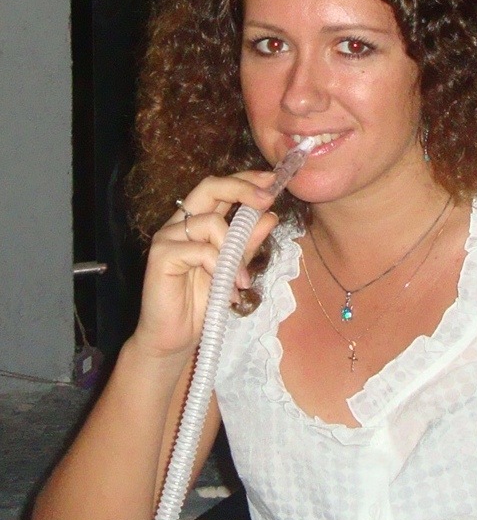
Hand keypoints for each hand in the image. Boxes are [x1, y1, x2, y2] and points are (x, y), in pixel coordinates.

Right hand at [131, 169, 279, 360]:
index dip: (245, 181)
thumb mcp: (233, 270)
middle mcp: (180, 224)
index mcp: (196, 223)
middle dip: (242, 189)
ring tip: (242, 281)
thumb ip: (247, 244)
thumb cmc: (201, 304)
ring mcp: (168, 238)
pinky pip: (201, 250)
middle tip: (267, 200)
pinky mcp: (161, 256)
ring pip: (210, 223)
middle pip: (209, 187)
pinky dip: (221, 268)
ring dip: (236, 251)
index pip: (219, 189)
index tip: (273, 181)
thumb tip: (270, 216)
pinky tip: (228, 291)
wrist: (175, 338)